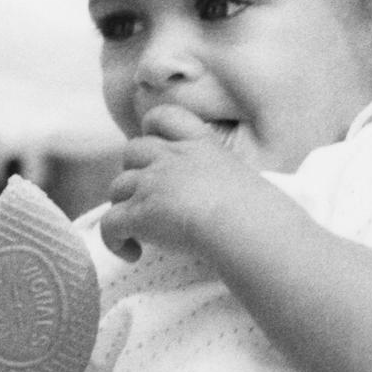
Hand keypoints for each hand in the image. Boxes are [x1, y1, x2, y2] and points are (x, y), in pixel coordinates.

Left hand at [102, 106, 268, 261]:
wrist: (247, 226)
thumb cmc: (261, 211)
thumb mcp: (244, 179)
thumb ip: (222, 180)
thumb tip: (219, 204)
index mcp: (201, 145)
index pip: (165, 117)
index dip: (152, 128)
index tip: (158, 148)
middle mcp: (173, 158)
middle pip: (132, 151)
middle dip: (134, 171)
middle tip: (149, 197)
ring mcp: (153, 183)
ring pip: (117, 188)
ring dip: (124, 207)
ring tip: (140, 232)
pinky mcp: (140, 212)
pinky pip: (110, 224)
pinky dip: (114, 240)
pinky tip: (132, 254)